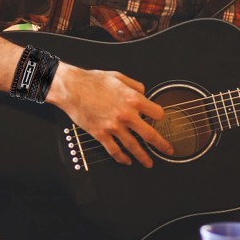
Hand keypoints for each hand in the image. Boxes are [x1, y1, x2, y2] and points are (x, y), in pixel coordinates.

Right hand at [47, 63, 173, 167]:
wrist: (72, 88)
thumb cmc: (93, 81)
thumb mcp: (119, 76)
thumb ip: (135, 85)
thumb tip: (143, 93)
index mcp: (133, 99)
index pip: (157, 113)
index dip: (160, 116)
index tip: (160, 120)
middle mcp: (126, 114)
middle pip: (149, 134)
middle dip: (161, 144)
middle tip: (167, 150)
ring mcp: (114, 126)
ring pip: (133, 146)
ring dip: (143, 156)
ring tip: (149, 163)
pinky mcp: (101, 134)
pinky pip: (114, 150)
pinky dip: (122, 158)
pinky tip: (127, 161)